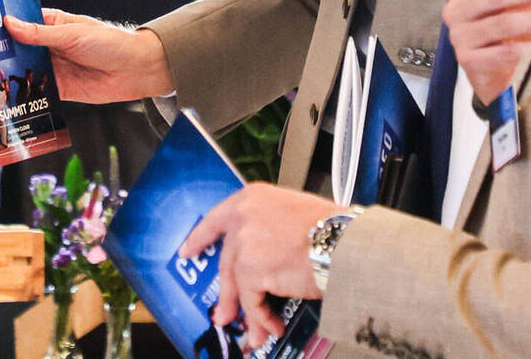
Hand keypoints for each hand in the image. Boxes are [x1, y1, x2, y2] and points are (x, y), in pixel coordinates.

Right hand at [2, 9, 172, 102]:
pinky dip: (26, 96)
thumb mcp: (72, 34)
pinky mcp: (61, 90)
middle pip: (20, 50)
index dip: (2, 26)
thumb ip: (39, 33)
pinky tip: (10, 99)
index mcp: (52, 25)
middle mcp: (50, 46)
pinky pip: (39, 93)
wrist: (136, 70)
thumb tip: (9, 23)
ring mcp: (55, 68)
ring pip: (26, 72)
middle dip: (2, 54)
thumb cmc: (109, 42)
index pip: (21, 23)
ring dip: (11, 76)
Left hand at [179, 184, 339, 350]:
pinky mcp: (250, 270)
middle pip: (227, 260)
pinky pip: (252, 301)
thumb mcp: (293, 211)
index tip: (188, 250)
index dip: (200, 238)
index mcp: (252, 199)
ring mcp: (243, 244)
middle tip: (224, 311)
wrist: (342, 242)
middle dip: (228, 293)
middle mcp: (242, 218)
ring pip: (236, 284)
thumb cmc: (331, 227)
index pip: (216, 219)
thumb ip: (270, 226)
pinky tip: (272, 325)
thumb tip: (265, 255)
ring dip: (244, 311)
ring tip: (251, 331)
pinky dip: (262, 317)